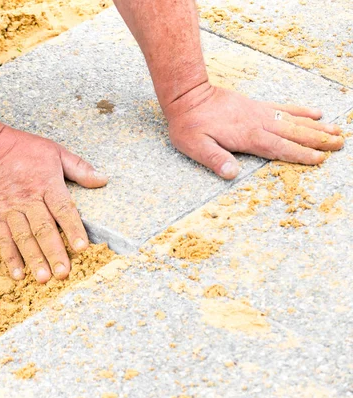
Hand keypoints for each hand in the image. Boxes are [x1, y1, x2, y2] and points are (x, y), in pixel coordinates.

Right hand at [0, 126, 107, 283]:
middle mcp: (29, 199)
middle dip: (54, 252)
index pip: (63, 209)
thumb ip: (79, 167)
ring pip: (24, 238)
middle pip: (44, 229)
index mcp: (47, 184)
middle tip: (63, 273)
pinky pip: (3, 239)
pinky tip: (18, 274)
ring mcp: (11, 209)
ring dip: (34, 259)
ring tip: (43, 279)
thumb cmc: (21, 148)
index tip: (82, 248)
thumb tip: (103, 179)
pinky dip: (10, 257)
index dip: (73, 229)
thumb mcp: (54, 151)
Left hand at [164, 83, 344, 178]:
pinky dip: (300, 111)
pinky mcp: (256, 106)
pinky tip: (315, 113)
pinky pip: (284, 108)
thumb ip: (214, 159)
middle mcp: (258, 123)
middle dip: (318, 140)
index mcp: (247, 136)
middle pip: (294, 133)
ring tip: (336, 131)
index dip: (299, 154)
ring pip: (294, 120)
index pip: (279, 148)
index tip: (319, 159)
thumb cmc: (189, 125)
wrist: (187, 96)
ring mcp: (259, 113)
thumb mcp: (195, 146)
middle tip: (340, 144)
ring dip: (316, 126)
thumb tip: (231, 174)